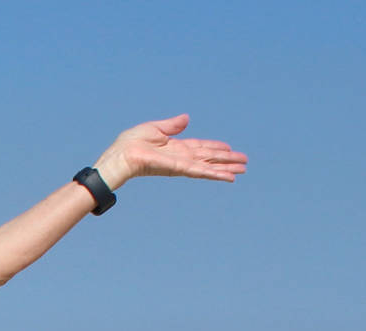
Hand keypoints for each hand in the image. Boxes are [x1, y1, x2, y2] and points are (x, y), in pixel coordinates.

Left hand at [93, 115, 246, 189]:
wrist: (120, 156)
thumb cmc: (129, 144)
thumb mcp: (154, 129)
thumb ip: (171, 125)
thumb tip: (186, 118)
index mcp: (175, 147)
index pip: (200, 147)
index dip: (215, 147)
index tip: (229, 148)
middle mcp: (181, 157)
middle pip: (209, 158)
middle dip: (227, 160)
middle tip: (244, 162)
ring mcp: (181, 164)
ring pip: (209, 167)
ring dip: (226, 169)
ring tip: (243, 171)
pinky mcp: (179, 169)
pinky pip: (201, 171)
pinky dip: (216, 174)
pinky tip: (229, 177)